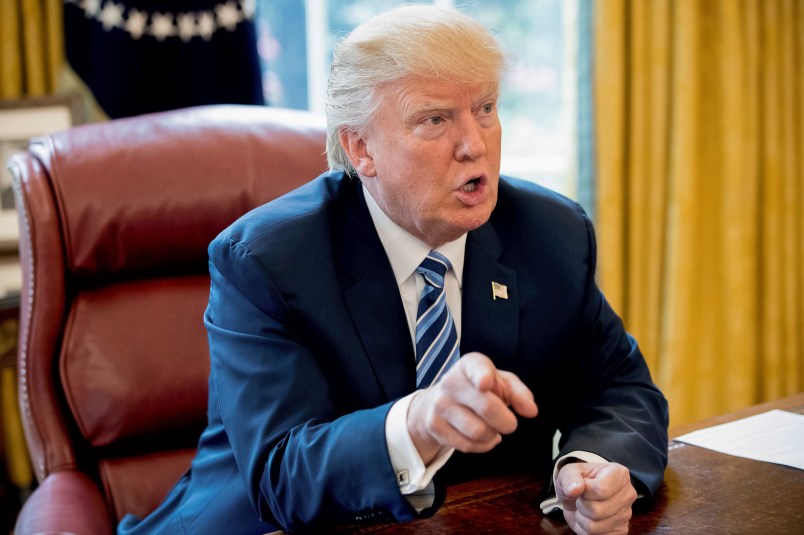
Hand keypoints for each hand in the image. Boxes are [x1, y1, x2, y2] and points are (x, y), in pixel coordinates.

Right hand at [407, 352, 537, 463]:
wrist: (438, 403)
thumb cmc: (478, 391)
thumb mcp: (500, 384)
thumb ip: (519, 393)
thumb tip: (531, 411)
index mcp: (469, 365)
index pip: (476, 368)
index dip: (483, 376)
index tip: (485, 384)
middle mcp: (451, 381)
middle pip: (487, 407)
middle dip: (507, 421)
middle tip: (510, 424)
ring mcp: (440, 404)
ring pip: (479, 431)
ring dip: (493, 435)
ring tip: (492, 429)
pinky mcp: (434, 426)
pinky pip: (468, 445)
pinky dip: (482, 445)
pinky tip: (481, 437)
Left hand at [555, 462, 636, 534]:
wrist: (580, 495)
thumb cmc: (578, 481)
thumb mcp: (569, 472)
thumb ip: (570, 477)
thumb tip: (573, 489)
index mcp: (619, 474)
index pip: (601, 489)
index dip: (585, 491)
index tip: (583, 487)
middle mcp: (627, 494)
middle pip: (597, 510)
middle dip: (582, 506)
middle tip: (582, 498)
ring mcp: (626, 514)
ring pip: (595, 526)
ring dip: (582, 518)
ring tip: (585, 508)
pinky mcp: (621, 530)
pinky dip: (586, 530)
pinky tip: (590, 518)